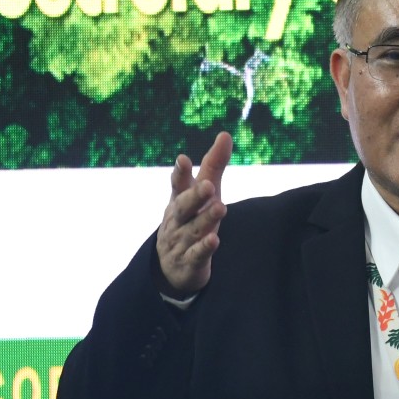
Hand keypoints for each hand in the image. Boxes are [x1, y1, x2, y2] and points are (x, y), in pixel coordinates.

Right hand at [155, 132, 232, 297]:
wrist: (172, 265)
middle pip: (184, 207)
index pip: (178, 185)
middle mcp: (177, 220)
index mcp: (179, 201)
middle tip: (208, 185)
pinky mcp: (189, 263)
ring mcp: (181, 242)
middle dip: (194, 196)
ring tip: (220, 208)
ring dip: (205, 219)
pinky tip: (214, 240)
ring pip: (193, 230)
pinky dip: (204, 247)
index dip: (180, 173)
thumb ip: (213, 165)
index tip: (182, 159)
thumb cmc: (191, 219)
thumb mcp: (203, 193)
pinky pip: (196, 255)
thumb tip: (225, 134)